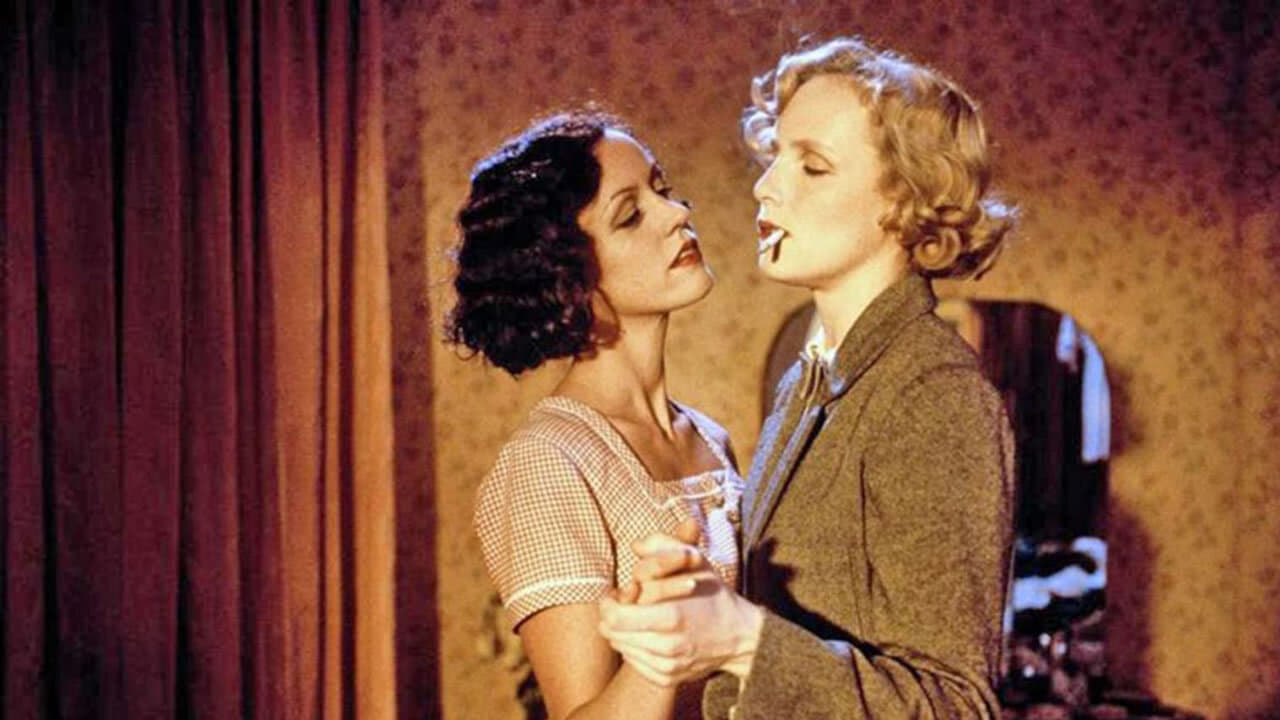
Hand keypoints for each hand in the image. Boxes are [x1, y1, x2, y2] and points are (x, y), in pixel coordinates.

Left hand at [598, 533, 763, 686]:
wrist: (739, 636)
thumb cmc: (712, 594)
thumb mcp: (695, 562)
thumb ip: (664, 546)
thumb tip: (636, 545)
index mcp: (672, 616)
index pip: (616, 618)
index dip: (607, 605)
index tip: (612, 595)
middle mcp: (668, 647)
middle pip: (613, 635)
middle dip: (611, 617)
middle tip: (622, 605)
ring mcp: (668, 667)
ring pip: (622, 648)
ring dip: (622, 633)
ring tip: (636, 618)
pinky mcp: (668, 679)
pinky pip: (634, 663)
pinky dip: (634, 648)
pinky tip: (647, 635)